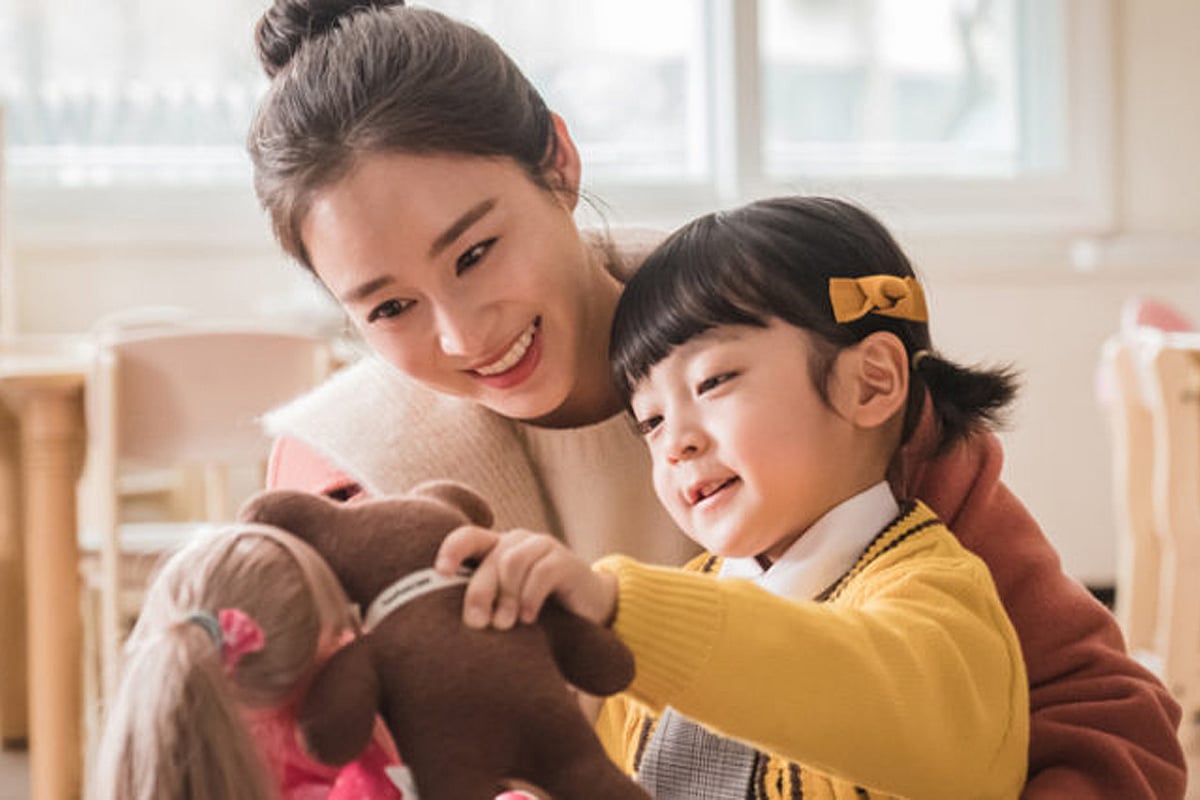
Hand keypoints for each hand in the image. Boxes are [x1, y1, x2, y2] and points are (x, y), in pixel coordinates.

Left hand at [435, 526, 617, 631]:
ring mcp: (541, 547)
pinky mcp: (564, 560)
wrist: (587, 609)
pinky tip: (529, 619)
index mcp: (494, 550)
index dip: (452, 549)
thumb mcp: (506, 607)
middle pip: (490, 559)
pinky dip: (531, 598)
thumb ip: (485, 607)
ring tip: (506, 625)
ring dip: (507, 596)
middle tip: (477, 623)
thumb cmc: (537, 611)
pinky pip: (542, 572)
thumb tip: (457, 628)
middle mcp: (515, 542)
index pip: (467, 538)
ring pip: (513, 562)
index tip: (441, 571)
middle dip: (480, 592)